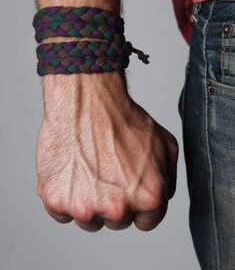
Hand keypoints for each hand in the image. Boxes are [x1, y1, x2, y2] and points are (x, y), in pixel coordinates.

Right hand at [36, 71, 177, 231]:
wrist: (87, 100)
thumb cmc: (123, 118)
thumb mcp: (165, 145)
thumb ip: (168, 180)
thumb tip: (160, 199)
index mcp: (149, 197)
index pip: (146, 222)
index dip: (138, 204)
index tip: (128, 188)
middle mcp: (118, 208)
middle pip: (118, 222)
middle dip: (115, 202)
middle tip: (107, 171)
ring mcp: (85, 207)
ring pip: (89, 220)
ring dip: (89, 201)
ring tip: (88, 168)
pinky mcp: (56, 200)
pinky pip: (61, 212)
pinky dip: (64, 196)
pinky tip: (71, 171)